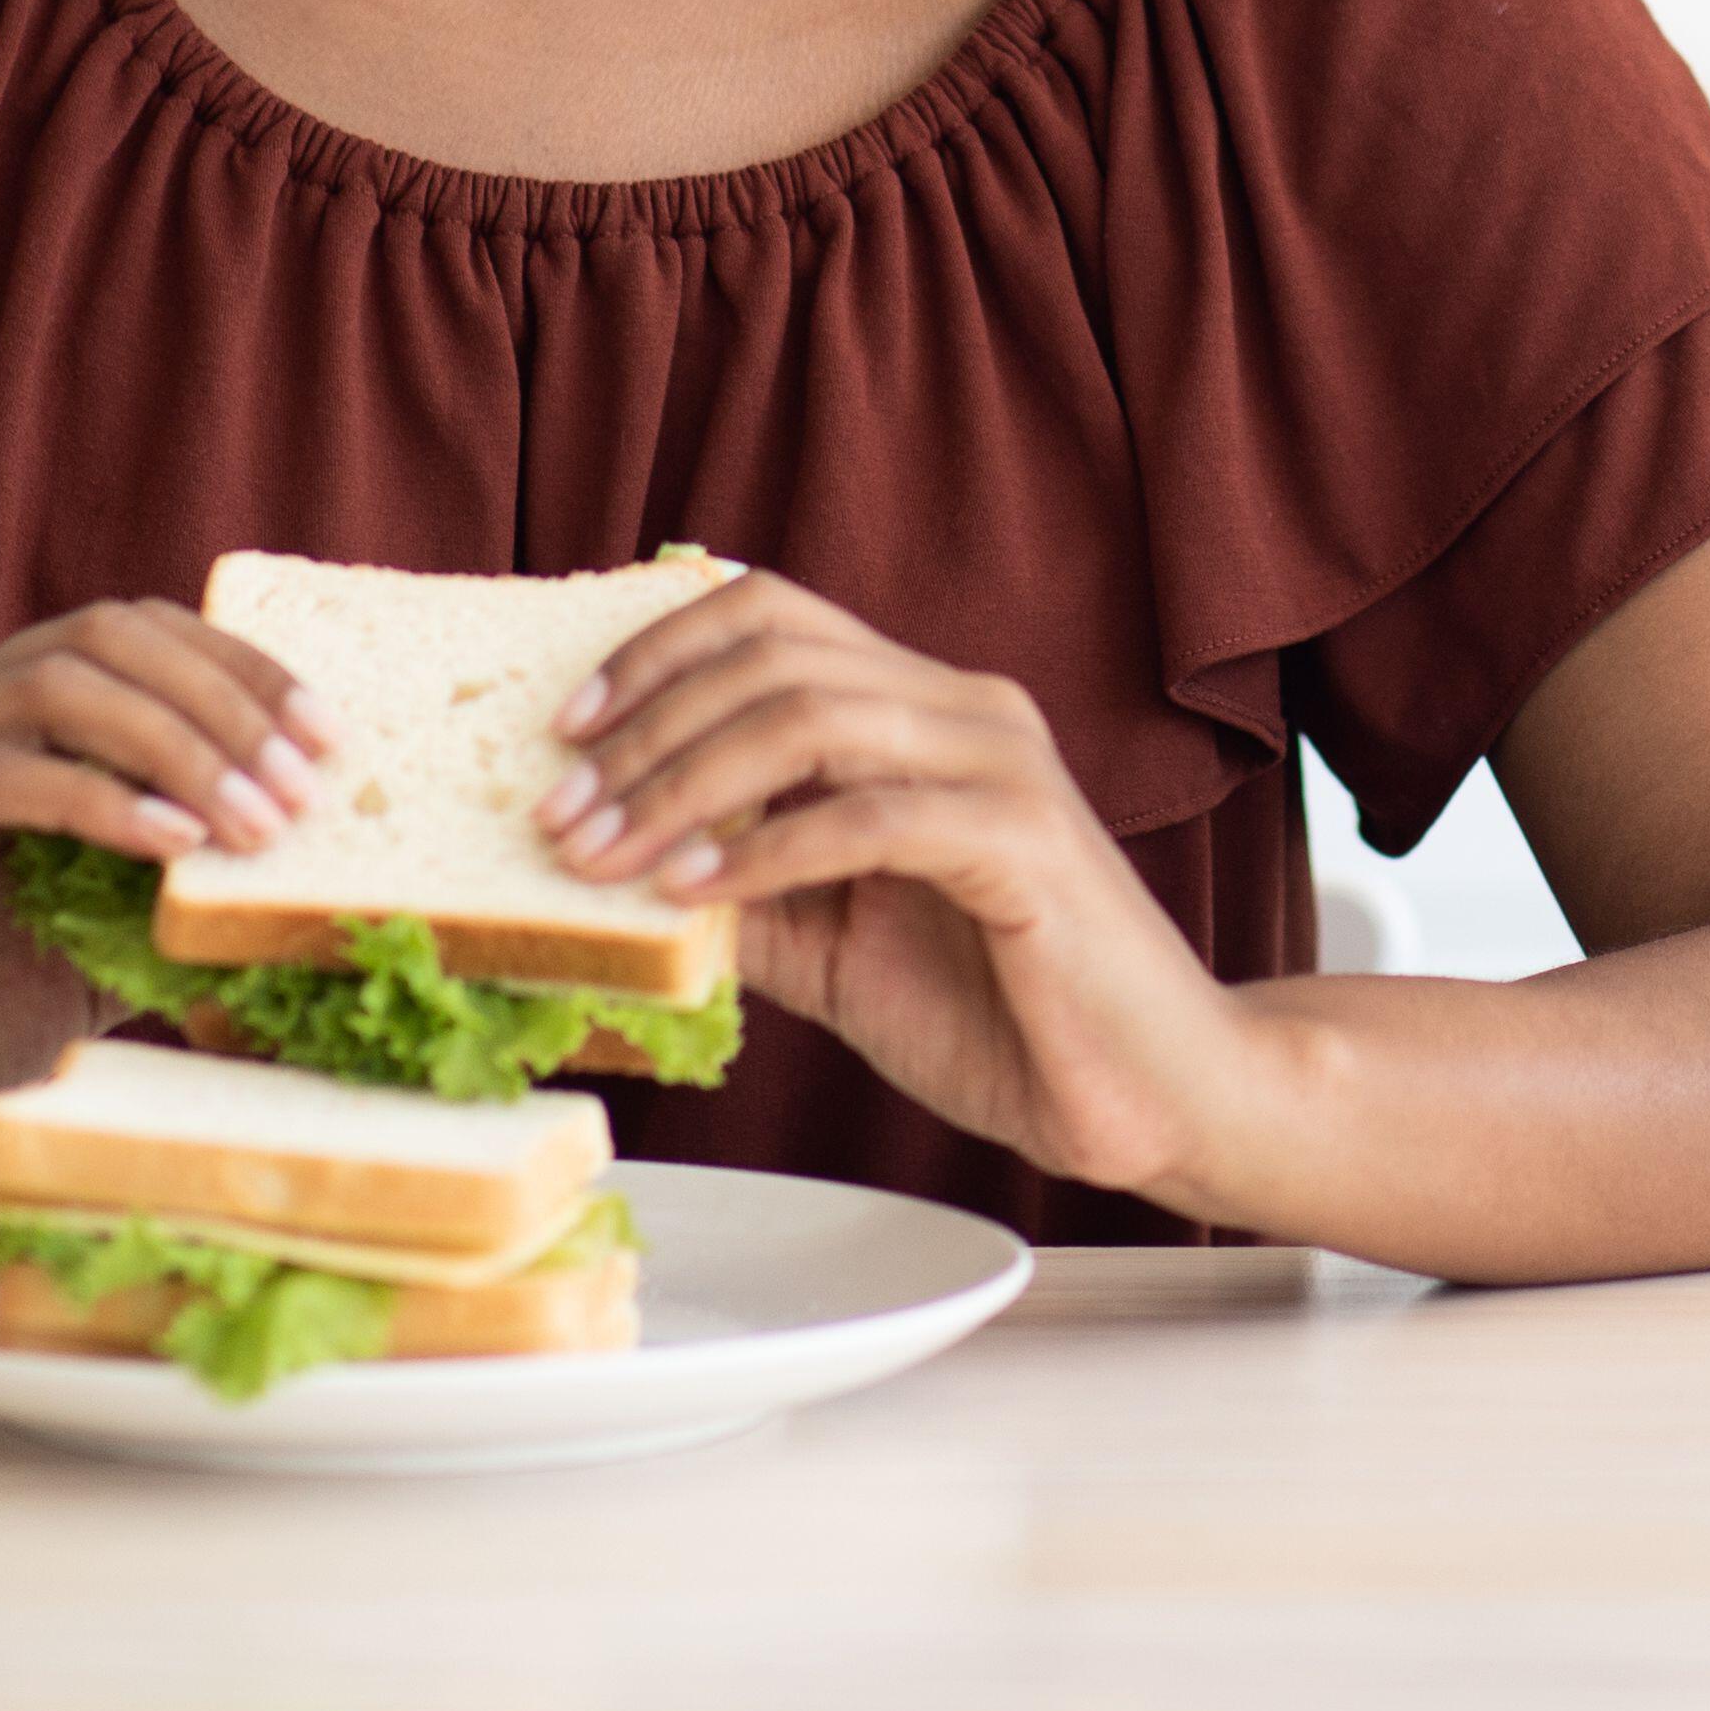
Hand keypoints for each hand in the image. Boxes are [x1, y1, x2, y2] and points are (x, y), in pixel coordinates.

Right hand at [0, 603, 334, 1226]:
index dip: (243, 668)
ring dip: (180, 743)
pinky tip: (172, 845)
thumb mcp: (87, 954)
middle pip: (109, 635)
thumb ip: (168, 902)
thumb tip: (304, 891)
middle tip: (312, 779)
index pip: (139, 637)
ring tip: (259, 818)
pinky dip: (98, 798)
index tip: (334, 738)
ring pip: (57, 685)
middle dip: (228, 697)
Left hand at [534, 573, 1286, 1210]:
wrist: (1153, 1096)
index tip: (562, 731)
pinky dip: (764, 852)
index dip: (657, 651)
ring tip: (598, 854)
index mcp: (926, 711)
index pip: (774, 614)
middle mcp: (968, 709)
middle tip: (555, 809)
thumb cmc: (1003, 1016)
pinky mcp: (1023, 843)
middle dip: (644, 723)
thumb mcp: (834, 949)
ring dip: (680, 782)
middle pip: (775, 649)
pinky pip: (868, 816)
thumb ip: (744, 894)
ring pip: (811, 714)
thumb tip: (603, 874)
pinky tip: (692, 895)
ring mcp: (1002, 766)